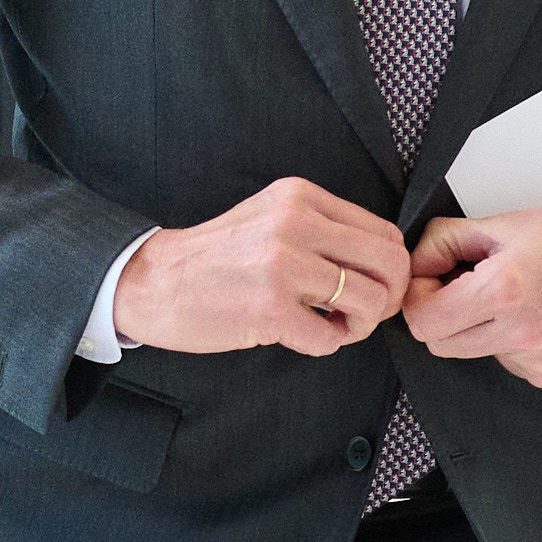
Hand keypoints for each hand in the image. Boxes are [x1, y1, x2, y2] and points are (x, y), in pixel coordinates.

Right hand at [109, 179, 409, 356]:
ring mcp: (283, 265)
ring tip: (331, 327)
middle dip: (387, 299)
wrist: (150, 281)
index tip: (373, 290)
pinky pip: (331, 338)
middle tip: (362, 315)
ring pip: (371, 301)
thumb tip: (382, 267)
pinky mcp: (270, 307)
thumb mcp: (268, 218)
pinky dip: (323, 344)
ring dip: (359, 326)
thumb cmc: (213, 259)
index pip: (384, 232)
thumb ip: (321, 230)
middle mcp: (295, 223)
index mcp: (299, 197)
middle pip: (389, 264)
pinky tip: (298, 336)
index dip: (391, 270)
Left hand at [401, 197, 541, 389]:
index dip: (418, 293)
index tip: (434, 274)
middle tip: (461, 280)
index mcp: (503, 291)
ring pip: (470, 352)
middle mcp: (519, 334)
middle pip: (438, 342)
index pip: (421, 319)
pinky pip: (505, 360)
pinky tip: (534, 310)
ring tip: (508, 290)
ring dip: (473, 325)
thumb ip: (449, 240)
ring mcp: (538, 359)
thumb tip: (418, 262)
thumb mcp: (509, 222)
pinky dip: (505, 339)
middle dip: (438, 311)